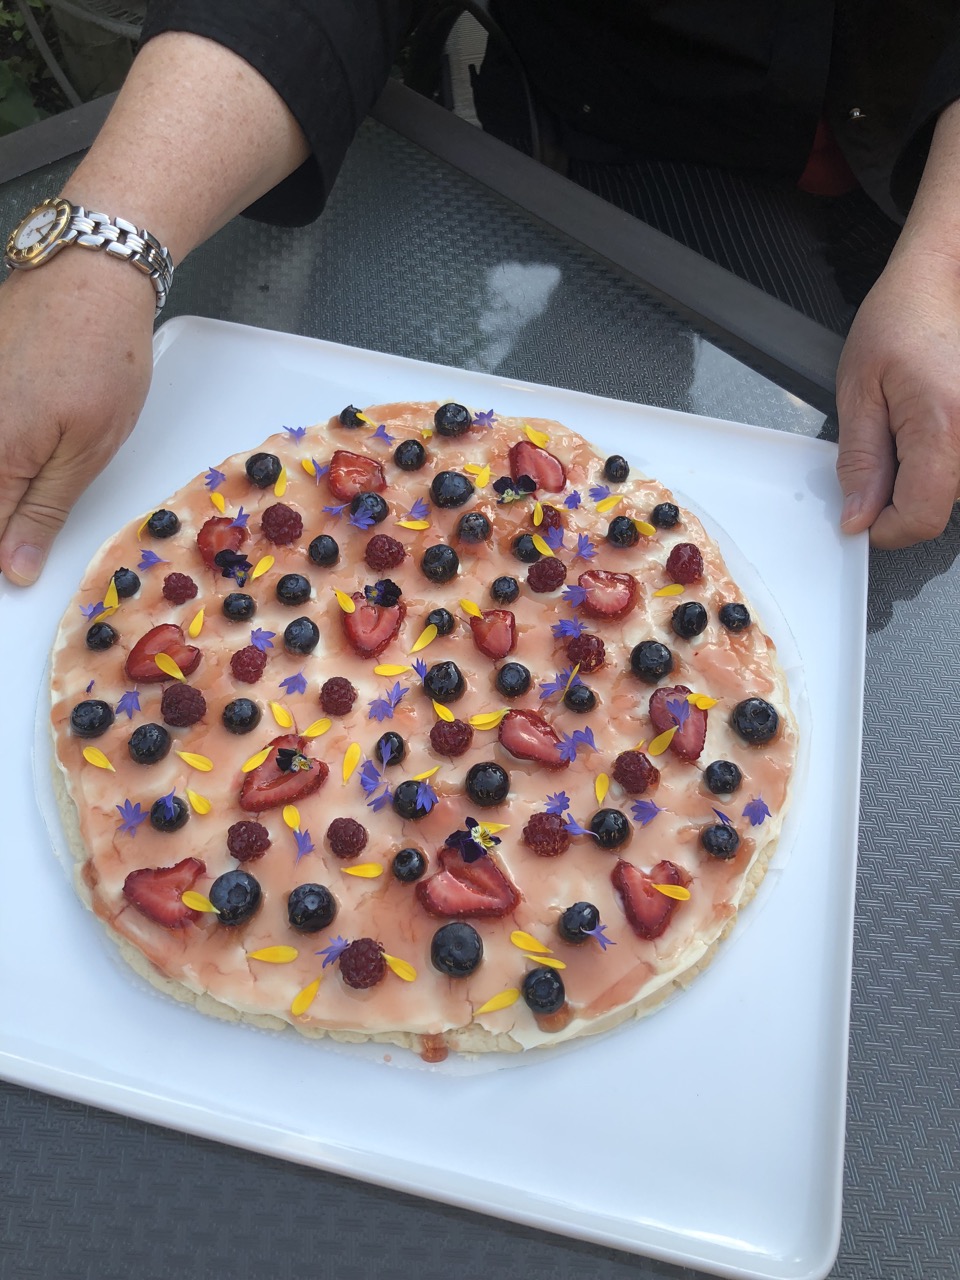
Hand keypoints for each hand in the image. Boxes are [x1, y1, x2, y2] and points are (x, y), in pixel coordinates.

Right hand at [0, 251, 154, 584]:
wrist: (88, 275)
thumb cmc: (100, 355)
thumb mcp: (88, 451)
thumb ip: (42, 512)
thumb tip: (12, 567)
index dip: (2, 555)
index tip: (16, 572)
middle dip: (3, 518)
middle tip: (28, 517)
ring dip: (5, 484)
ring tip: (30, 471)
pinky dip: (2, 450)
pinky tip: (21, 446)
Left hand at [836, 245, 959, 548]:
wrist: (945, 279)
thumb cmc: (903, 317)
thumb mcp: (858, 390)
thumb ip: (859, 461)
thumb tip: (858, 515)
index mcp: (943, 426)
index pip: (919, 519)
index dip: (884, 527)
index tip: (864, 514)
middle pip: (941, 507)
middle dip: (904, 496)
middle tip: (885, 449)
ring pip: (956, 490)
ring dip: (927, 476)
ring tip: (912, 426)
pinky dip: (946, 459)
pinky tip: (933, 427)